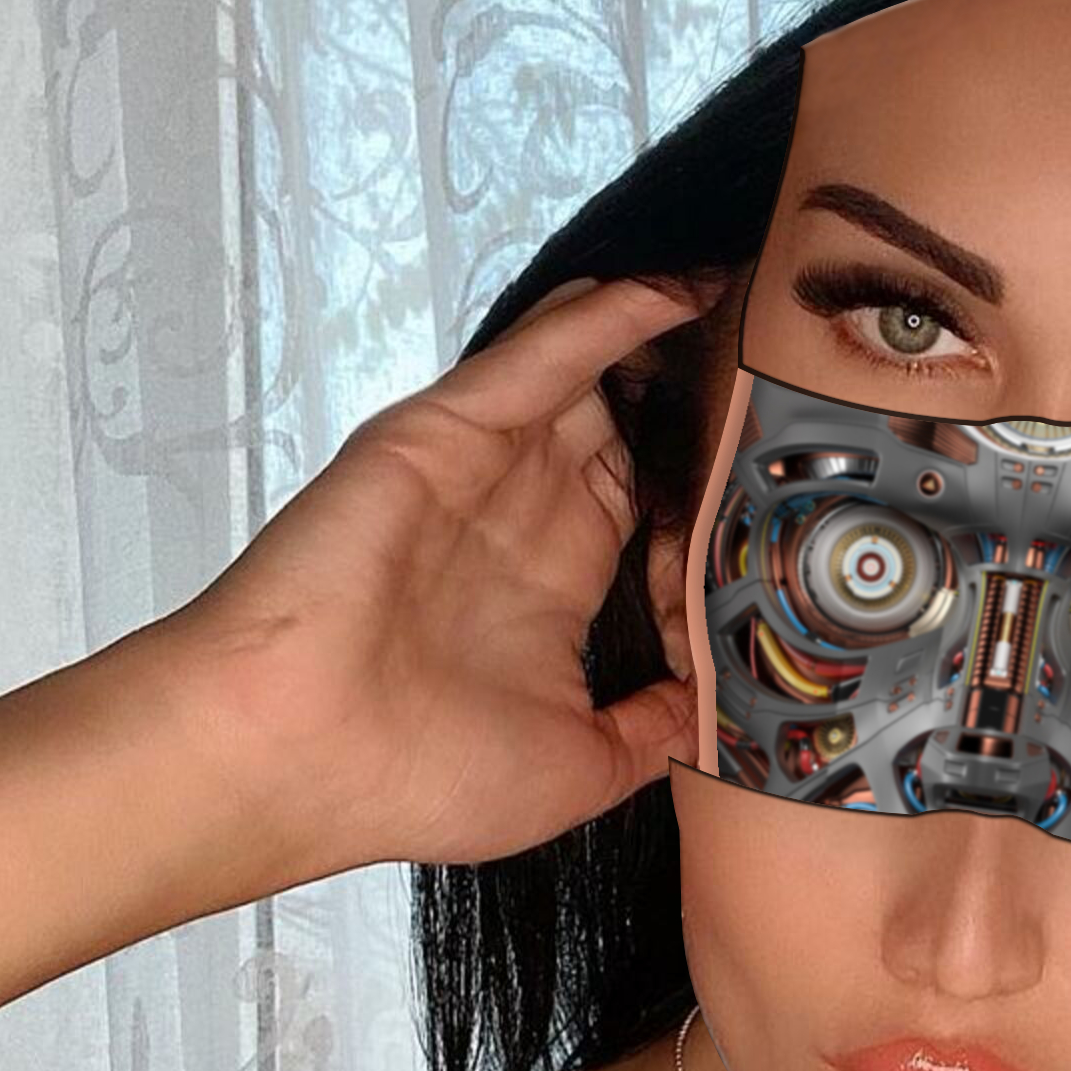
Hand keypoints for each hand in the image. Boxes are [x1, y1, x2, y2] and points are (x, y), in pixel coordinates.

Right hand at [165, 273, 712, 872]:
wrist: (296, 755)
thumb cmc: (411, 779)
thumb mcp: (579, 771)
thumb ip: (652, 730)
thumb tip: (716, 711)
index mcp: (544, 602)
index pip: (638, 523)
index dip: (703, 497)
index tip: (771, 472)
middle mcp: (513, 530)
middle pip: (617, 441)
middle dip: (688, 407)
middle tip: (774, 363)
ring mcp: (478, 475)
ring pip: (584, 386)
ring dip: (657, 343)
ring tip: (741, 297)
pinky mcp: (443, 435)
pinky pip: (540, 361)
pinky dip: (604, 321)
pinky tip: (669, 291)